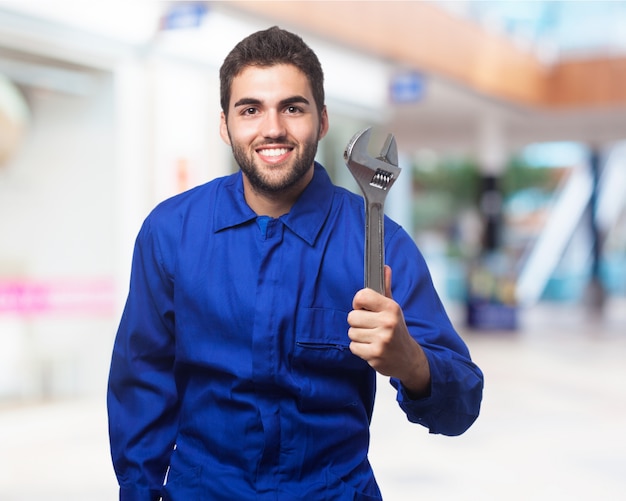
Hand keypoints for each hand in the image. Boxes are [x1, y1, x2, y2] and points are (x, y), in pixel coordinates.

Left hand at [347, 266, 430, 397]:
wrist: (408, 358)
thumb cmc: (396, 329)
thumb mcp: (393, 308)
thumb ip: (385, 288)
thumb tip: (384, 267)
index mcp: (391, 308)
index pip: (362, 296)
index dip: (358, 303)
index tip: (363, 308)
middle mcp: (387, 322)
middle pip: (352, 317)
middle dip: (358, 322)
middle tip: (370, 326)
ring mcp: (382, 339)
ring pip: (351, 332)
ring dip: (358, 336)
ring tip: (372, 337)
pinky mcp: (375, 355)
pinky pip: (353, 347)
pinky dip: (359, 348)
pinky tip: (371, 347)